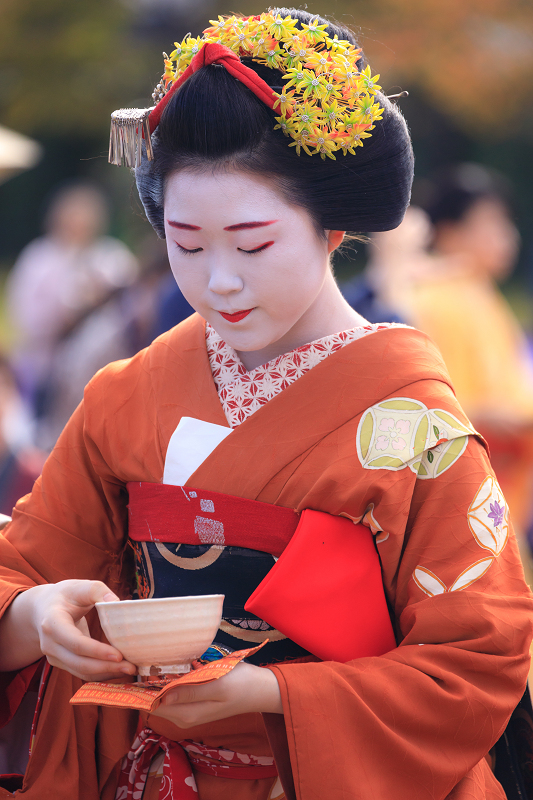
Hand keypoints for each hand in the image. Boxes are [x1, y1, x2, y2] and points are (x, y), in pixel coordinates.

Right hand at [0, 580, 136, 680]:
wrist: (43, 607)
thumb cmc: (66, 595)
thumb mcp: (80, 587)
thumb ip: (98, 591)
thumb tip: (117, 603)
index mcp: (52, 623)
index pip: (75, 643)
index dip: (97, 651)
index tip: (119, 655)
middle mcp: (50, 644)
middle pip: (79, 663)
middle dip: (106, 667)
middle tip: (132, 667)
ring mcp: (53, 656)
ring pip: (80, 671)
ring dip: (106, 673)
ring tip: (129, 669)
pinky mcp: (61, 662)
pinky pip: (81, 672)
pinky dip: (100, 673)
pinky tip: (118, 669)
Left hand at [151, 661, 282, 727]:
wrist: (260, 689)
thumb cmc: (241, 684)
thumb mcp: (217, 685)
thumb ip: (191, 692)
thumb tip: (163, 696)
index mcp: (188, 714)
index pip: (154, 705)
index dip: (142, 690)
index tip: (136, 671)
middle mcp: (185, 717)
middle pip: (156, 701)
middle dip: (149, 684)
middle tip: (146, 660)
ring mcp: (189, 711)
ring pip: (165, 697)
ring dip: (159, 681)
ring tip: (156, 661)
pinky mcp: (195, 703)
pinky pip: (175, 693)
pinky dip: (170, 681)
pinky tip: (173, 667)